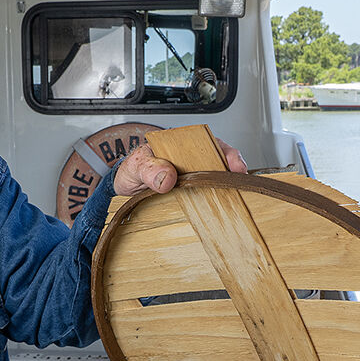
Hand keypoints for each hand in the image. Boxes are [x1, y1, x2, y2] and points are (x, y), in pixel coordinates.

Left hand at [112, 136, 248, 196]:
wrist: (122, 189)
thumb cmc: (132, 171)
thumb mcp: (136, 166)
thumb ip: (149, 168)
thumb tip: (168, 176)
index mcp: (184, 145)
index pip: (214, 145)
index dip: (229, 156)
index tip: (235, 167)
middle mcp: (193, 161)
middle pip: (223, 166)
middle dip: (233, 177)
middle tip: (237, 188)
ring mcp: (194, 179)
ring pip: (218, 184)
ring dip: (225, 193)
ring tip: (232, 202)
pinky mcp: (191, 196)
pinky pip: (206, 200)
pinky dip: (214, 207)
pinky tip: (217, 214)